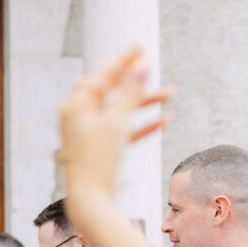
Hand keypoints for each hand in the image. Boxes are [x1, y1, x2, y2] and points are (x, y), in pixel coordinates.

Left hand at [59, 46, 169, 196]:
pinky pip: (122, 130)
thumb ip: (130, 94)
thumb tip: (141, 68)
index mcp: (76, 106)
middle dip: (135, 80)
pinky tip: (163, 120)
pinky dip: (140, 125)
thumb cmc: (97, 160)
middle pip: (110, 90)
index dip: (122, 61)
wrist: (90, 198)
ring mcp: (88, 132)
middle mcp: (79, 116)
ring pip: (119, 110)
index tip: (140, 47)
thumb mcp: (116, 122)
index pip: (101, 75)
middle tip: (152, 63)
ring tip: (170, 94)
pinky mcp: (99, 148)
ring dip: (144, 102)